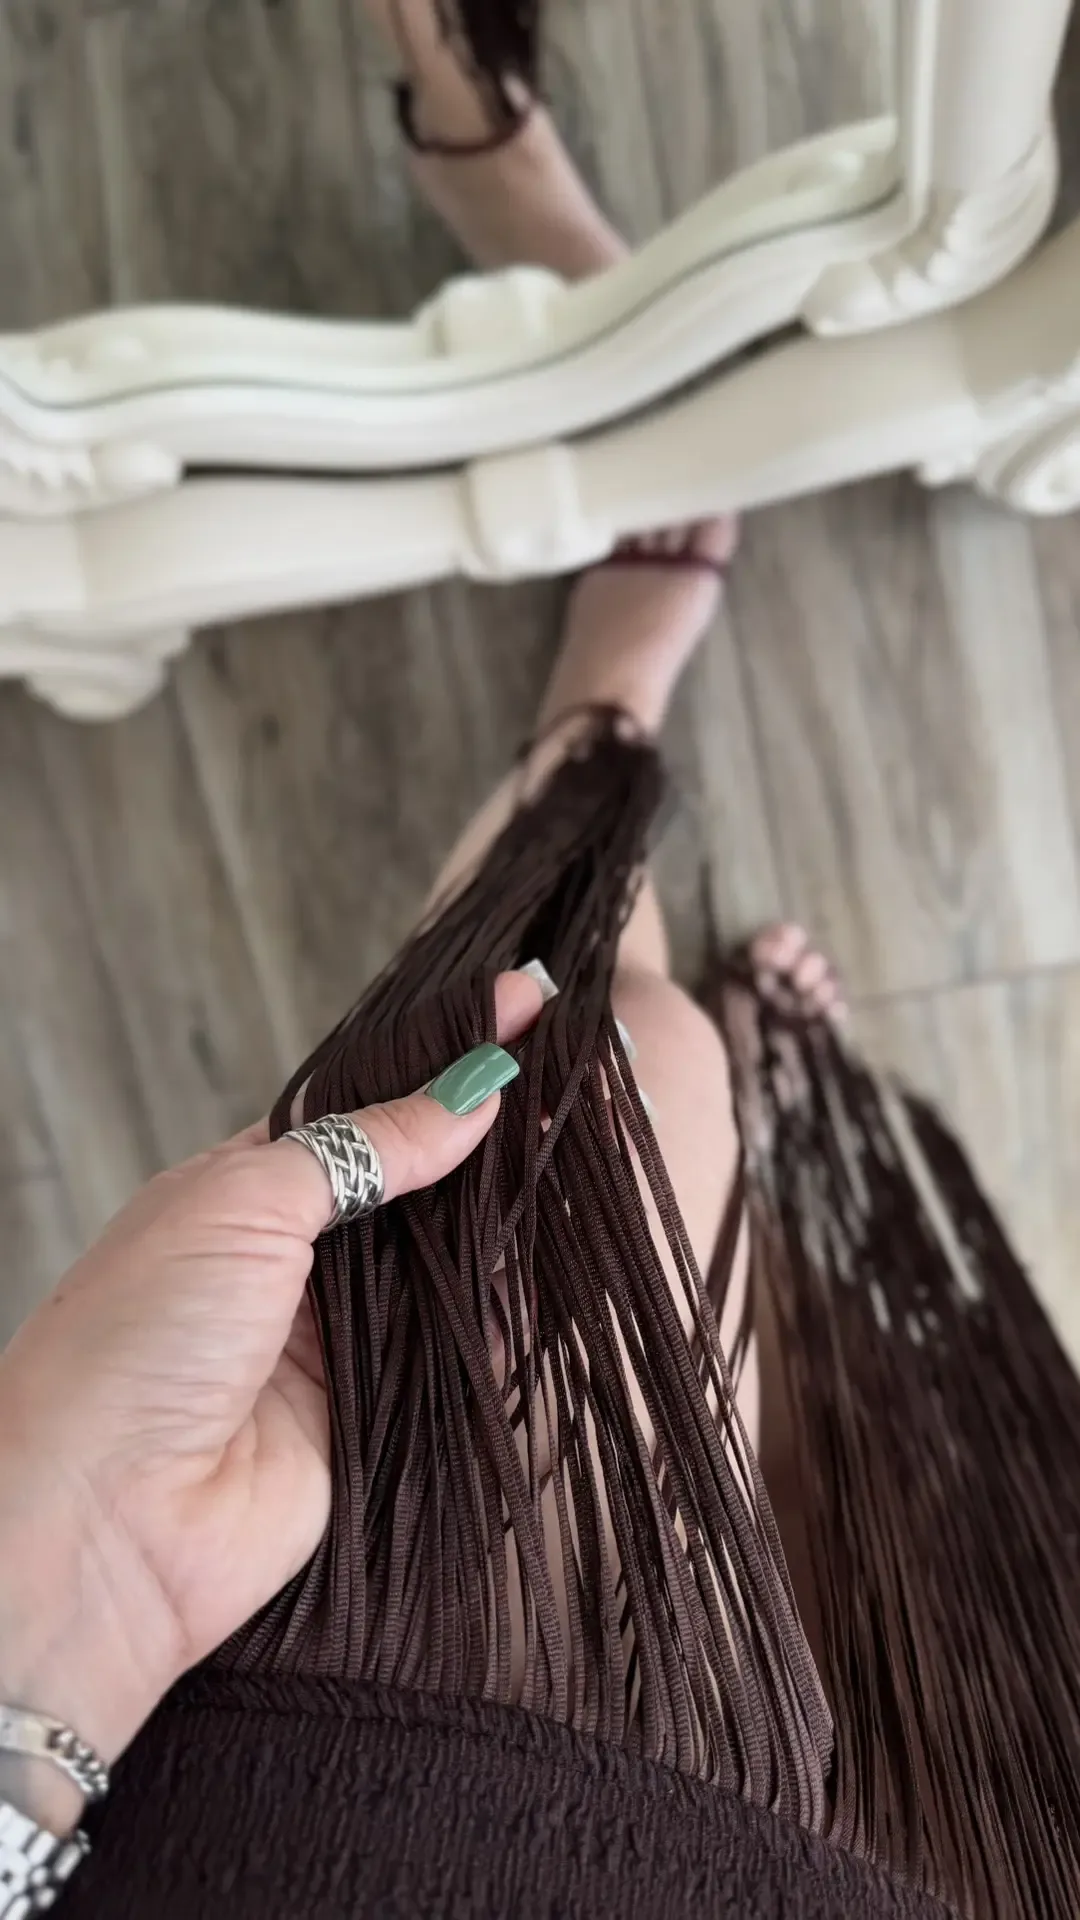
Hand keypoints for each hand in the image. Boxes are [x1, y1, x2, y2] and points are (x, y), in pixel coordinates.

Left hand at [0, 971, 541, 1821]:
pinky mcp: (387, 1419)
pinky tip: (571, 1256)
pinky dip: (514, 1312)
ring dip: (513, 1215)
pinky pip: (467, 1351)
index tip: (529, 1003)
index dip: (445, 1056)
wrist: (104, 1523)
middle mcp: (301, 1259)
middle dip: (492, 1133)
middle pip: (419, 1183)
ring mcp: (346, 1340)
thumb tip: (472, 1094)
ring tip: (597, 1142)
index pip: (367, 1105)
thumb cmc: (137, 1341)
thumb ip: (365, 1147)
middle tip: (584, 1073)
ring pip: (453, 1263)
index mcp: (248, 1188)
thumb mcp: (243, 1202)